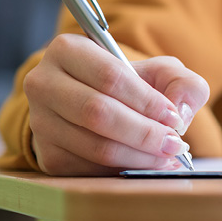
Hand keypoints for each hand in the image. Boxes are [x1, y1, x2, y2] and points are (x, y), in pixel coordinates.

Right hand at [23, 34, 209, 175]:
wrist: (93, 106)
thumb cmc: (127, 87)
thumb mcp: (158, 72)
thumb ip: (181, 82)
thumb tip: (179, 110)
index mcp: (66, 49)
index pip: (110, 77)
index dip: (146, 101)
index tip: (173, 118)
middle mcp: (43, 83)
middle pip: (98, 113)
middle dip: (144, 133)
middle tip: (175, 144)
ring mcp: (40, 121)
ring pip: (95, 146)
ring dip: (138, 157)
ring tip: (166, 157)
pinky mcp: (47, 155)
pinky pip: (90, 169)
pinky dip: (123, 170)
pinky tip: (144, 164)